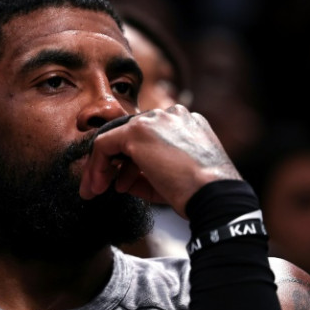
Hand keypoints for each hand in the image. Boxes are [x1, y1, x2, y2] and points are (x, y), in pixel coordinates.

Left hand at [79, 104, 240, 217]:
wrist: (213, 195)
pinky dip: (97, 166)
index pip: (148, 137)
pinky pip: (105, 145)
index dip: (131, 162)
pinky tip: (96, 186)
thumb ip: (146, 173)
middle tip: (99, 187)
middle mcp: (170, 114)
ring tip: (97, 191)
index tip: (121, 184)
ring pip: (115, 139)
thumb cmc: (197, 192)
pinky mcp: (137, 131)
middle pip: (130, 136)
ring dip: (103, 167)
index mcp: (185, 123)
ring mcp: (153, 120)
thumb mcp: (172, 178)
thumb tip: (120, 180)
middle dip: (113, 164)